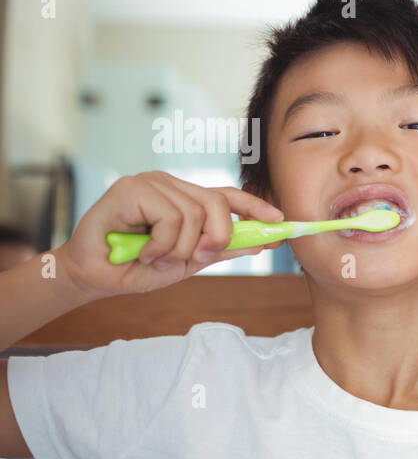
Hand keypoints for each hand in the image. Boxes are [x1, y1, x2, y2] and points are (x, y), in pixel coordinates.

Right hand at [54, 170, 286, 299]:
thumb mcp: (187, 262)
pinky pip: (170, 216)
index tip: (280, 221)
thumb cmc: (137, 266)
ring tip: (156, 258)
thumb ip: (219, 249)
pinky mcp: (131, 187)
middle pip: (216, 203)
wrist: (96, 276)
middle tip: (196, 257)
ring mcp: (150, 182)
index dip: (254, 206)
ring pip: (194, 214)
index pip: (226, 196)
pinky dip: (161, 243)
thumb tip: (258, 242)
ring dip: (179, 248)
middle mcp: (170, 185)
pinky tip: (143, 251)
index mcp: (184, 199)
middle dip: (216, 237)